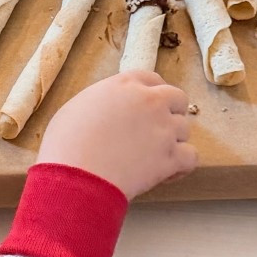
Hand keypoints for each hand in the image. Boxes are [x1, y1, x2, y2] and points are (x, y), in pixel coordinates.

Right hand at [35, 70, 195, 200]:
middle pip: (177, 98)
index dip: (153, 93)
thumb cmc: (66, 145)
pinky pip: (191, 157)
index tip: (150, 105)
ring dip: (173, 141)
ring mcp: (164, 129)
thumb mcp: (77, 107)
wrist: (76, 176)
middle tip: (155, 130)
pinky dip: (182, 165)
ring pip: (184, 129)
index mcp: (125, 85)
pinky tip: (167, 172)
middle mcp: (150, 101)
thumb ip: (103, 102)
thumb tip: (109, 112)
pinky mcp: (171, 157)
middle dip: (170, 113)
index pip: (152, 79)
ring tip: (154, 156)